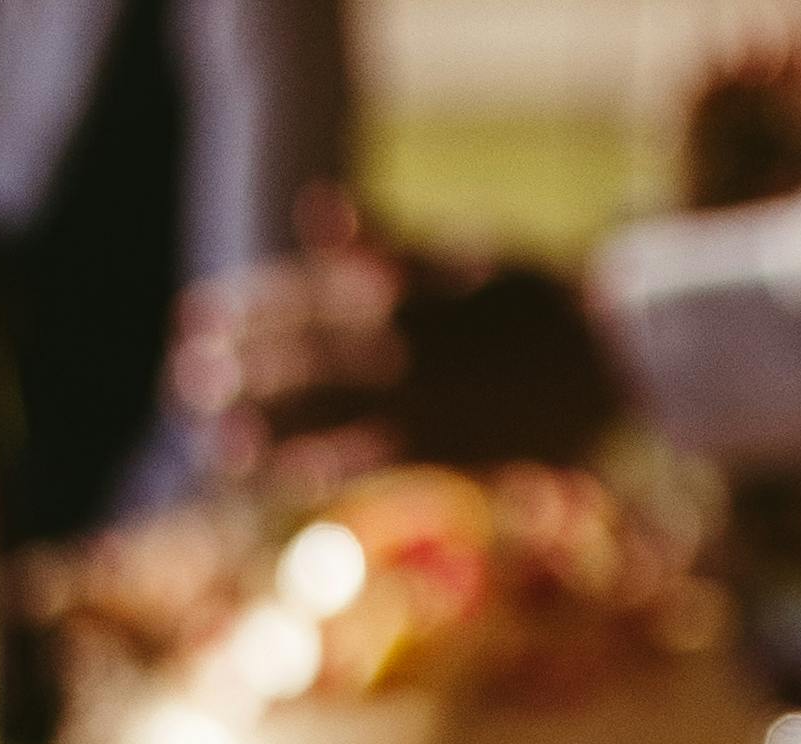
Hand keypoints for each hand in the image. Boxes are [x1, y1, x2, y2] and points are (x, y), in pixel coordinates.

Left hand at [173, 192, 627, 477]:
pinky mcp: (451, 448)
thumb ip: (382, 237)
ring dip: (267, 427)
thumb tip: (312, 209)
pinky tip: (281, 477)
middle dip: (242, 370)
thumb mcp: (458, 247)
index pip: (307, 295)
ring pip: (330, 412)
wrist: (615, 354)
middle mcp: (409, 343)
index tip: (197, 316)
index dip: (246, 307)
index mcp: (406, 286)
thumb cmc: (534, 295)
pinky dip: (322, 466)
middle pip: (305, 356)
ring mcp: (430, 398)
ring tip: (215, 442)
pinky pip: (374, 460)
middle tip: (185, 382)